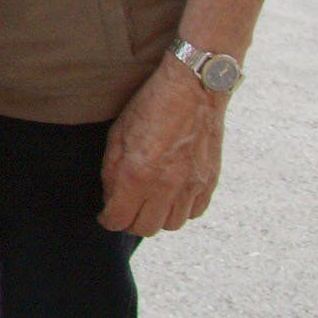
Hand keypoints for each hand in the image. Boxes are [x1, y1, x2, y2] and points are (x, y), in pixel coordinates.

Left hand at [99, 55, 228, 234]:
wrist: (194, 89)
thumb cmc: (151, 107)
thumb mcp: (118, 135)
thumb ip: (113, 172)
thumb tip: (112, 199)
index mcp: (138, 174)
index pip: (119, 219)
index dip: (108, 220)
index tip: (106, 215)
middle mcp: (167, 185)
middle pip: (146, 228)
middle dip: (131, 221)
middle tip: (126, 208)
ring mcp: (192, 185)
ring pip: (172, 224)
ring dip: (157, 217)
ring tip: (150, 201)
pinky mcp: (210, 181)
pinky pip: (195, 212)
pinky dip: (182, 210)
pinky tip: (172, 195)